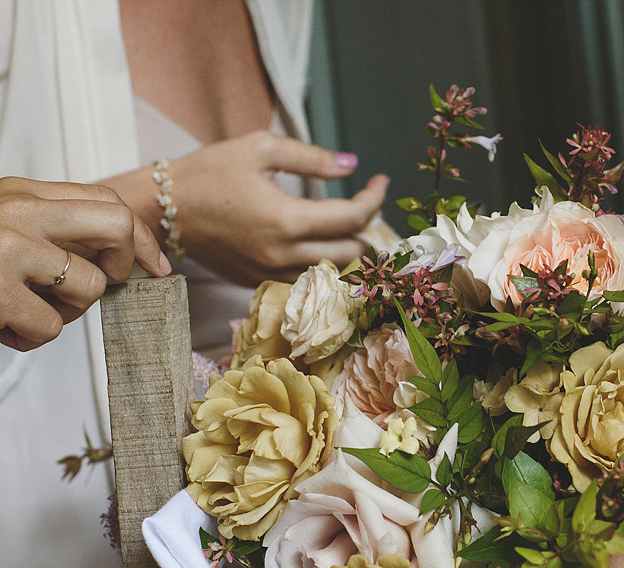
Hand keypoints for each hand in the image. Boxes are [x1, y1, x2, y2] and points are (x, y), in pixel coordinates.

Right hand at [0, 177, 169, 350]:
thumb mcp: (2, 225)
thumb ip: (48, 228)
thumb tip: (116, 258)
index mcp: (19, 192)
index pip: (106, 201)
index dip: (141, 239)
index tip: (157, 269)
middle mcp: (17, 211)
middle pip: (115, 226)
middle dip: (121, 265)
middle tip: (97, 288)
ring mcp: (6, 249)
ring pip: (87, 289)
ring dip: (62, 313)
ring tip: (19, 308)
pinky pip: (50, 328)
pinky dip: (28, 337)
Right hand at [106, 131, 389, 285]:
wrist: (162, 209)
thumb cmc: (208, 172)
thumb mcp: (259, 149)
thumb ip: (311, 157)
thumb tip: (351, 164)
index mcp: (285, 219)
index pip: (352, 219)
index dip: (375, 199)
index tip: (381, 181)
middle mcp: (282, 254)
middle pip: (350, 253)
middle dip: (367, 229)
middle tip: (367, 204)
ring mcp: (270, 273)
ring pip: (331, 273)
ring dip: (349, 251)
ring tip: (351, 224)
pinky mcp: (259, 282)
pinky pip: (306, 280)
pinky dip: (323, 264)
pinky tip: (324, 242)